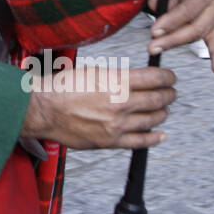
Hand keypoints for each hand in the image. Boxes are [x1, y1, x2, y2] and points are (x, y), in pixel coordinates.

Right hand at [20, 65, 176, 149]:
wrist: (43, 109)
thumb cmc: (63, 88)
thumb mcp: (94, 71)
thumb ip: (119, 77)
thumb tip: (138, 79)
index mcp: (116, 82)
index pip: (155, 78)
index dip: (168, 77)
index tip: (170, 78)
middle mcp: (120, 103)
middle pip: (158, 99)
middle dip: (168, 94)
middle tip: (170, 92)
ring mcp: (117, 124)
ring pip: (153, 119)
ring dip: (162, 113)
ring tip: (162, 109)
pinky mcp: (111, 141)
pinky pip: (141, 141)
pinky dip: (154, 137)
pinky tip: (160, 133)